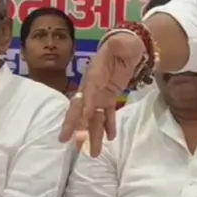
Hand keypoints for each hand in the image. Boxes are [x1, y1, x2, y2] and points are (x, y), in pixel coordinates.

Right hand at [58, 32, 144, 156]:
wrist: (128, 46)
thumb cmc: (123, 43)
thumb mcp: (123, 43)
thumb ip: (120, 45)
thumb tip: (118, 45)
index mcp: (94, 74)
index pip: (88, 92)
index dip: (85, 106)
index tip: (82, 121)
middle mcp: (93, 87)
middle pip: (81, 108)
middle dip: (74, 125)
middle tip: (67, 141)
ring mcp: (101, 93)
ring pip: (94, 117)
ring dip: (93, 134)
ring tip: (93, 153)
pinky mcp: (110, 97)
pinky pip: (107, 114)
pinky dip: (108, 126)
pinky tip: (110, 138)